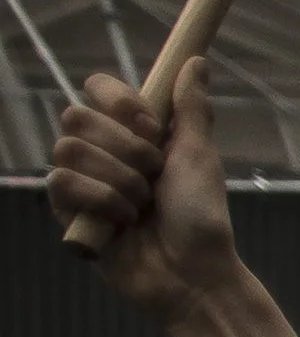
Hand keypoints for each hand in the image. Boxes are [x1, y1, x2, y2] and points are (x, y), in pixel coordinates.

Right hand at [48, 60, 296, 336]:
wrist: (195, 274)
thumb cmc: (202, 219)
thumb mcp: (200, 157)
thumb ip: (191, 109)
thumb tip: (196, 61)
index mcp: (132, 133)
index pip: (97, 89)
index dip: (119, 103)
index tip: (152, 129)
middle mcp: (102, 151)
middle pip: (76, 116)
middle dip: (124, 148)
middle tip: (154, 177)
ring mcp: (82, 181)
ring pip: (67, 149)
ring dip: (117, 179)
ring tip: (142, 206)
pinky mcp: (69, 212)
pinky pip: (61, 183)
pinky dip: (102, 202)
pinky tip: (124, 224)